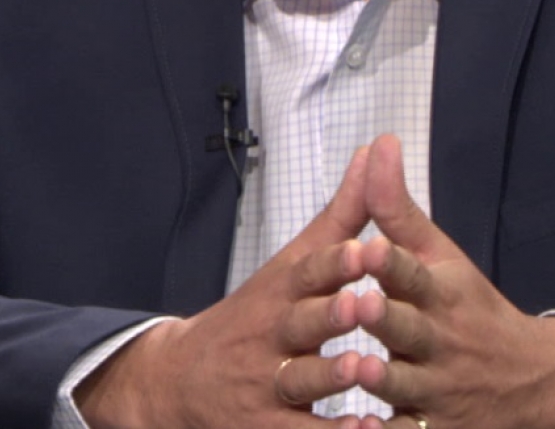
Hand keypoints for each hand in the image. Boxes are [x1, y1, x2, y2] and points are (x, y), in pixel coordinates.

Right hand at [77, 145, 379, 428]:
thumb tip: (375, 153)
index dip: (332, 262)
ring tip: (362, 369)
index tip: (361, 248)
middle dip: (329, 314)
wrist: (179, 381)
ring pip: (299, 381)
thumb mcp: (290, 264)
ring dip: (329, 377)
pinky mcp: (268, 428)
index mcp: (279, 293)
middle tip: (362, 303)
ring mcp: (266, 385)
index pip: (304, 272)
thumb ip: (340, 216)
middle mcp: (270, 336)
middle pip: (298, 324)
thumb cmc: (253, 316)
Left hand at [352, 135, 554, 428]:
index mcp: (441, 294)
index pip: (416, 273)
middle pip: (411, 329)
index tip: (371, 245)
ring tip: (356, 369)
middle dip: (387, 318)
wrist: (533, 382)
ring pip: (406, 385)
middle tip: (361, 302)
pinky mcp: (432, 427)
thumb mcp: (440, 256)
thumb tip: (378, 143)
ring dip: (383, 379)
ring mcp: (438, 389)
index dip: (394, 261)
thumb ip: (397, 208)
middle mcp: (441, 341)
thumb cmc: (470, 308)